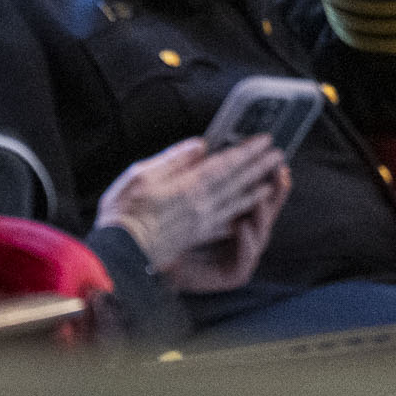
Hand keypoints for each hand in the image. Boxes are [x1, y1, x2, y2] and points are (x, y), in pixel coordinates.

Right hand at [96, 135, 291, 288]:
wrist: (117, 254)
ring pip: (236, 202)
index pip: (226, 164)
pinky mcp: (196, 237)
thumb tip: (200, 145)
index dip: (248, 152)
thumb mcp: (140, 175)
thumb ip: (173, 160)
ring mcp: (201, 222)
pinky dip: (239, 215)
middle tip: (278, 155)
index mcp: (188, 186)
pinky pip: (225, 224)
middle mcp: (201, 204)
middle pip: (237, 182)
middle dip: (259, 167)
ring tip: (272, 181)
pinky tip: (247, 213)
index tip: (265, 140)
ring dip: (256, 190)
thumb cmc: (122, 213)